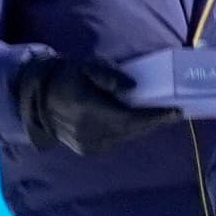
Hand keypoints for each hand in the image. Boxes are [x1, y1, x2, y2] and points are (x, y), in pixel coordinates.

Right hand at [12, 56, 177, 155]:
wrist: (38, 100)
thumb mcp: (87, 66)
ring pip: (125, 137)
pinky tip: (139, 123)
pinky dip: (129, 132)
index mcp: (86, 109)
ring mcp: (86, 144)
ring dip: (143, 127)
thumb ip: (110, 75)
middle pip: (131, 130)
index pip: (128, 117)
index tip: (176, 112)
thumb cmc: (67, 77)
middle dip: (154, 122)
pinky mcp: (86, 149)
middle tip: (175, 113)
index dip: (153, 116)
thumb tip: (133, 87)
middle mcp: (87, 131)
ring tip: (162, 116)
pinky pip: (116, 141)